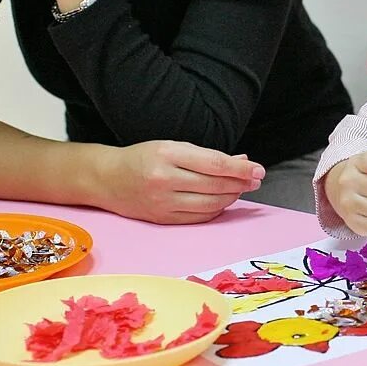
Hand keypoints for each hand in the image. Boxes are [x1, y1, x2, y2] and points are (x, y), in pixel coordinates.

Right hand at [85, 140, 263, 224]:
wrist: (108, 179)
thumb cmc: (144, 158)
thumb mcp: (173, 146)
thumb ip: (207, 155)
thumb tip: (243, 160)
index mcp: (168, 154)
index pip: (215, 164)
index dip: (241, 168)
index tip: (258, 169)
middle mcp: (165, 179)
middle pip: (215, 185)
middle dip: (241, 183)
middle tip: (255, 179)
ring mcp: (163, 202)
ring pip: (210, 204)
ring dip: (231, 197)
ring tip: (241, 188)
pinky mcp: (163, 219)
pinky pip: (199, 218)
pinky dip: (216, 210)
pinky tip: (223, 201)